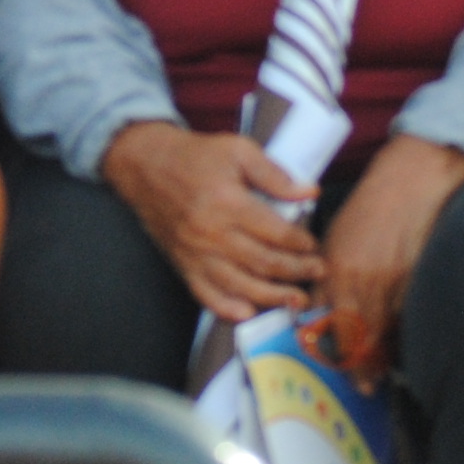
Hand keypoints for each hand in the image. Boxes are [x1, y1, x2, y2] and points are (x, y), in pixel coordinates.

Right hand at [101, 121, 321, 322]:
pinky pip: (207, 296)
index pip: (275, 232)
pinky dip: (228, 309)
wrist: (146, 166)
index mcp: (228, 202)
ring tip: (296, 300)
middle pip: (263, 263)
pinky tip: (249, 314)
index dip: (300, 243)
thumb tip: (309, 192)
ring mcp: (196, 254)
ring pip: (240, 286)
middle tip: (317, 273)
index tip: (314, 246)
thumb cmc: (196, 156)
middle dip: (296, 272)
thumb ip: (274, 173)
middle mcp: (212, 233)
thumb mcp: (237, 149)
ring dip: (272, 297)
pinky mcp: (183, 265)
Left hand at [316, 135, 463, 374]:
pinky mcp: (420, 284)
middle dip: (362, 368)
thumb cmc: (370, 208)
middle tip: (363, 385)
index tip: (339, 367)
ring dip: (383, 358)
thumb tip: (315, 310)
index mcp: (339, 272)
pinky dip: (403, 335)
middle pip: (361, 341)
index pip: (333, 328)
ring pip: (386, 336)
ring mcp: (396, 286)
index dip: (337, 354)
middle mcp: (366, 284)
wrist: (413, 184)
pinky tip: (401, 345)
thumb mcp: (334, 239)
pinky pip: (407, 321)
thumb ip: (324, 277)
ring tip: (379, 375)